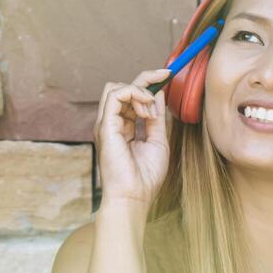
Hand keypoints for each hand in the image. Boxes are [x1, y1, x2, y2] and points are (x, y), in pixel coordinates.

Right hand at [94, 68, 172, 210]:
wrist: (134, 197)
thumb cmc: (145, 176)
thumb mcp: (157, 141)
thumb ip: (156, 118)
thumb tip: (158, 94)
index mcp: (123, 127)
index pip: (131, 96)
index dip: (148, 83)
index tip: (167, 75)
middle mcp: (112, 123)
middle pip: (122, 87)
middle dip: (145, 80)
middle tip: (165, 79)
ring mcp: (106, 124)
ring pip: (116, 87)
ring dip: (140, 91)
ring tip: (152, 111)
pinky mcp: (105, 126)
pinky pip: (115, 95)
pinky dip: (134, 95)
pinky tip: (147, 111)